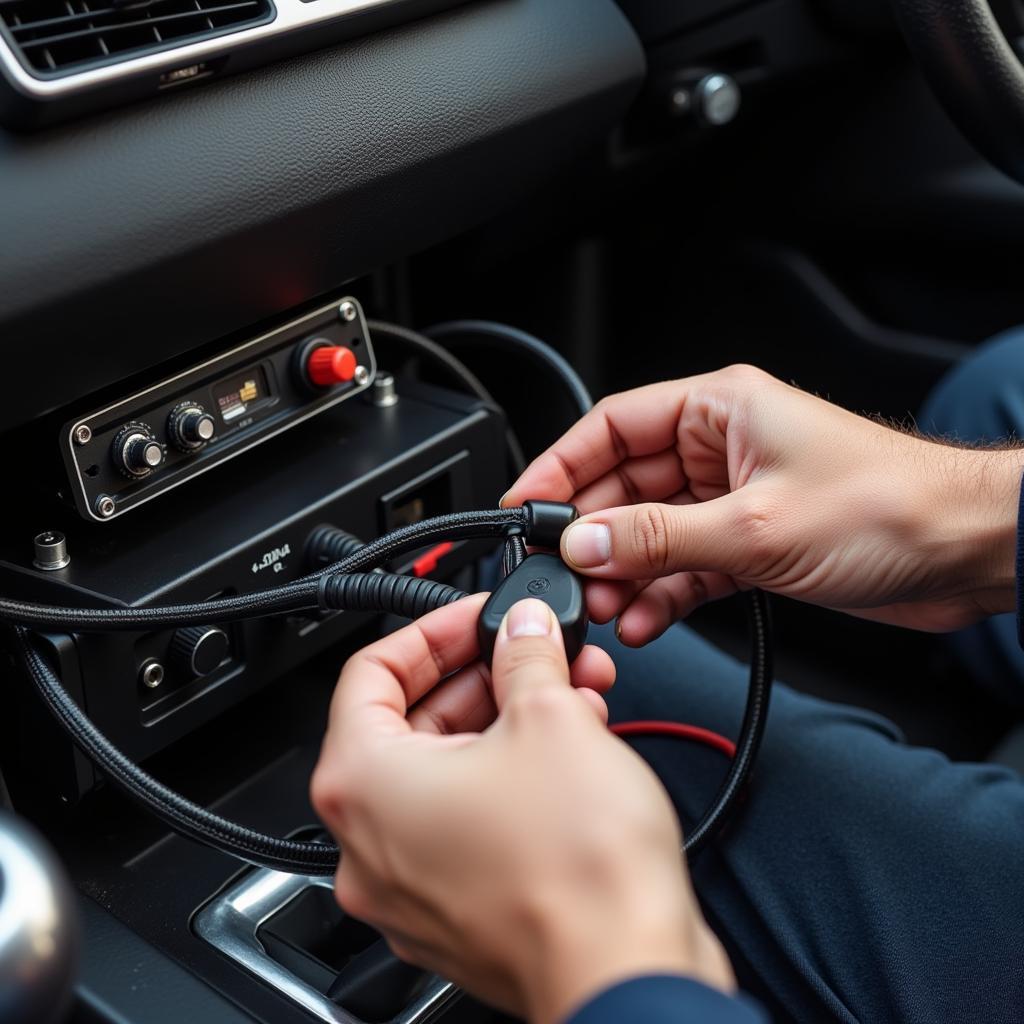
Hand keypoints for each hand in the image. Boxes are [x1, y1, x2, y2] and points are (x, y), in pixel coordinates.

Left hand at [311, 595, 732, 1023]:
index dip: (433, 630)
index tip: (479, 617)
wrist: (627, 974)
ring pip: (449, 774)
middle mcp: (370, 843)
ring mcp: (410, 887)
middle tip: (538, 652)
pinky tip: (571, 753)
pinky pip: (469, 823)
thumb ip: (526, 654)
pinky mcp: (456, 913)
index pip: (371, 672)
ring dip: (509, 723)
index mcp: (364, 784)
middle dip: (488, 677)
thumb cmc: (576, 873)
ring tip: (572, 696)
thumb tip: (522, 628)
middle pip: (413, 723)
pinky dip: (511, 779)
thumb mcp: (551, 718)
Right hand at [503, 365, 1021, 642]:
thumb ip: (660, 538)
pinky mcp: (751, 544)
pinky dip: (664, 593)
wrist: (968, 551)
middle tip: (565, 574)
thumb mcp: (754, 526)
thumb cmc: (890, 505)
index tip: (528, 504)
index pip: (612, 426)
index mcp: (718, 412)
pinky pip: (686, 566)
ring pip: (653, 533)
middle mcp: (720, 450)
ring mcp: (733, 499)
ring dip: (626, 573)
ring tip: (605, 609)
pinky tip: (645, 620)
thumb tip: (587, 540)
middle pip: (626, 486)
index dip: (562, 464)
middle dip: (595, 535)